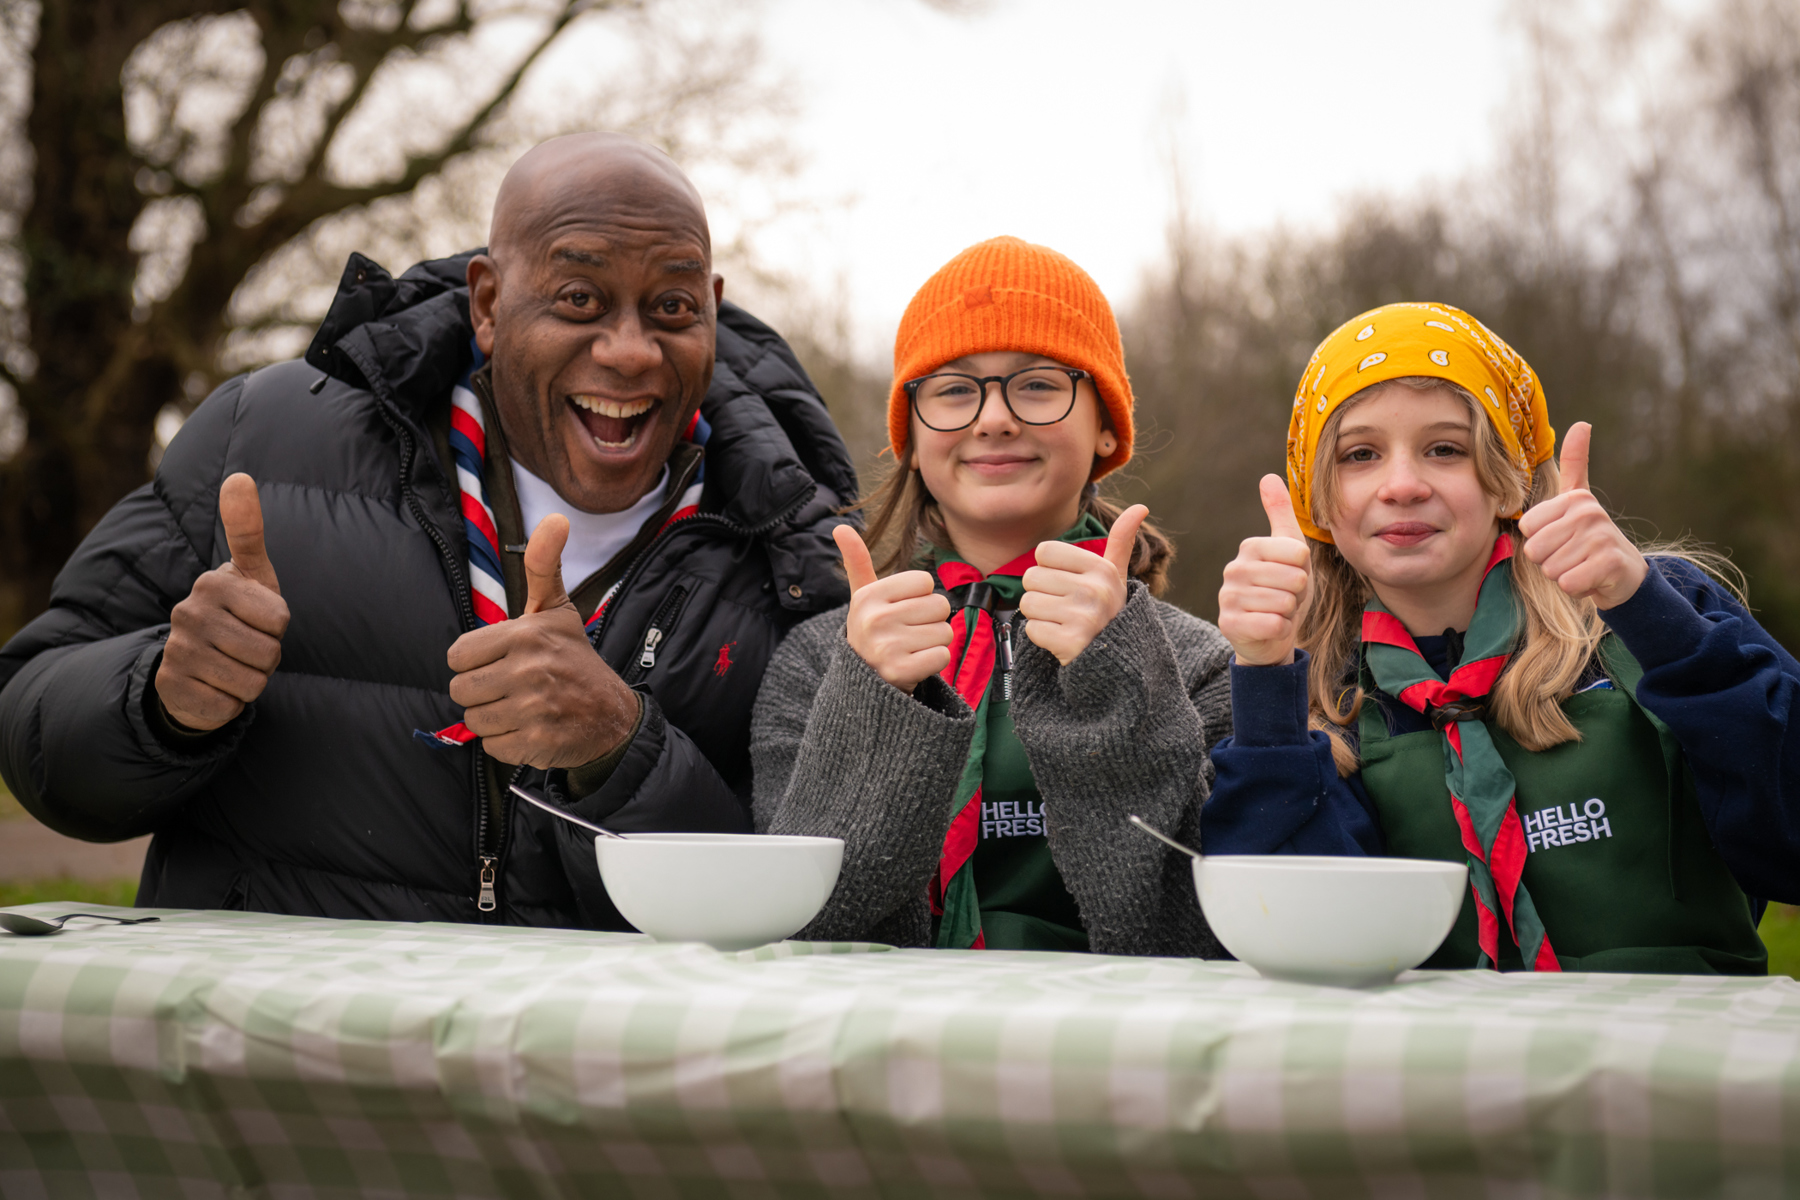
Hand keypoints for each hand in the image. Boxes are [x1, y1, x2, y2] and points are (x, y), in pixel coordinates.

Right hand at [155, 473, 290, 730]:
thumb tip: (239, 477)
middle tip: (246, 647)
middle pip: (268, 654)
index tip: (258, 619)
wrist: (197, 663)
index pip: (280, 620)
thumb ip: (247, 528)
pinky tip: (215, 687)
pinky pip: (228, 708)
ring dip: (251, 682)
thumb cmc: (238, 612)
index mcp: (212, 583)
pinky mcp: (171, 688)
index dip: (278, 627)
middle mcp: (186, 613)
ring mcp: (175, 651)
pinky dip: (231, 705)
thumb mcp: (251, 571)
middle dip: (267, 659)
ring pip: (251, 683)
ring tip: (233, 665)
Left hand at [446, 515, 638, 767]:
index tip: (502, 661)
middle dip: (482, 692)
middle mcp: (530, 669)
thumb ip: (544, 565)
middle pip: (461, 689)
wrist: (613, 715)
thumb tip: (556, 517)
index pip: (458, 655)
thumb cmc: (574, 659)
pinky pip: (492, 746)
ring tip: (522, 707)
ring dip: (493, 717)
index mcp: (527, 634)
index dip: (475, 661)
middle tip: (513, 687)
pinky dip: (507, 741)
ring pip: (474, 719)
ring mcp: (534, 708)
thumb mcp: (557, 610)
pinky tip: (531, 728)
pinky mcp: (536, 741)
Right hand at [837, 523, 951, 693]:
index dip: (921, 597)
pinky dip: (935, 662)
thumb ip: (857, 562)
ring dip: (934, 642)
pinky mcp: (901, 672)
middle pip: (940, 605)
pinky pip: (943, 656)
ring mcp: (887, 647)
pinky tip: (915, 664)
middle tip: (909, 632)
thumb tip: (840, 526)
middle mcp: (875, 619)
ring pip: (945, 631)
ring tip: (912, 648)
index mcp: (869, 596)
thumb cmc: (872, 630)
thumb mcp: (862, 596)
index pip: (926, 582)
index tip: (902, 610)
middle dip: (931, 620)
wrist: (862, 681)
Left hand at [1019, 504, 1146, 665]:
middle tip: (1064, 607)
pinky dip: (1041, 637)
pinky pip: (1031, 629)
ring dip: (1039, 615)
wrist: (1117, 659)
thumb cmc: (1107, 610)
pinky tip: (1061, 638)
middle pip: (1031, 577)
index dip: (1048, 568)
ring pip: (1027, 603)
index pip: (1044, 551)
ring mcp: (1084, 617)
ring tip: (1062, 622)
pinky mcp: (1070, 643)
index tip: (1067, 583)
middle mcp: (1094, 590)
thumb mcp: (1116, 575)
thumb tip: (1141, 506)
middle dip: (1041, 593)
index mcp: (1101, 569)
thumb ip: (1122, 540)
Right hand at [1218, 475, 1311, 665]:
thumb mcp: (1290, 551)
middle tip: (1285, 597)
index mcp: (1250, 547)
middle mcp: (1234, 569)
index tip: (1291, 577)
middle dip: (1298, 594)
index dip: (1304, 570)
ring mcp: (1228, 597)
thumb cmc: (1283, 589)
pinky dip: (1281, 629)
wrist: (1268, 635)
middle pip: (1295, 579)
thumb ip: (1280, 513)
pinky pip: (1274, 624)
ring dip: (1289, 613)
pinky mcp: (1228, 623)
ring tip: (1277, 612)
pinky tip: (1270, 627)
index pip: (1299, 553)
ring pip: (1285, 603)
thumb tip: (1268, 476)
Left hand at [1518, 421, 1647, 608]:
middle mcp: (1588, 512)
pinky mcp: (1609, 564)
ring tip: (1583, 565)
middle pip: (1535, 550)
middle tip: (1572, 555)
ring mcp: (1600, 537)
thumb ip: (1574, 462)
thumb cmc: (1589, 536)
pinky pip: (1567, 583)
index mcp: (1574, 497)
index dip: (1539, 541)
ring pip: (1550, 568)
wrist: (1624, 573)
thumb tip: (1582, 423)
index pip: (1527, 529)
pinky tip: (1591, 579)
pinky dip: (1576, 588)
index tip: (1562, 537)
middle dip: (1549, 561)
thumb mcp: (1578, 498)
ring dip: (1563, 574)